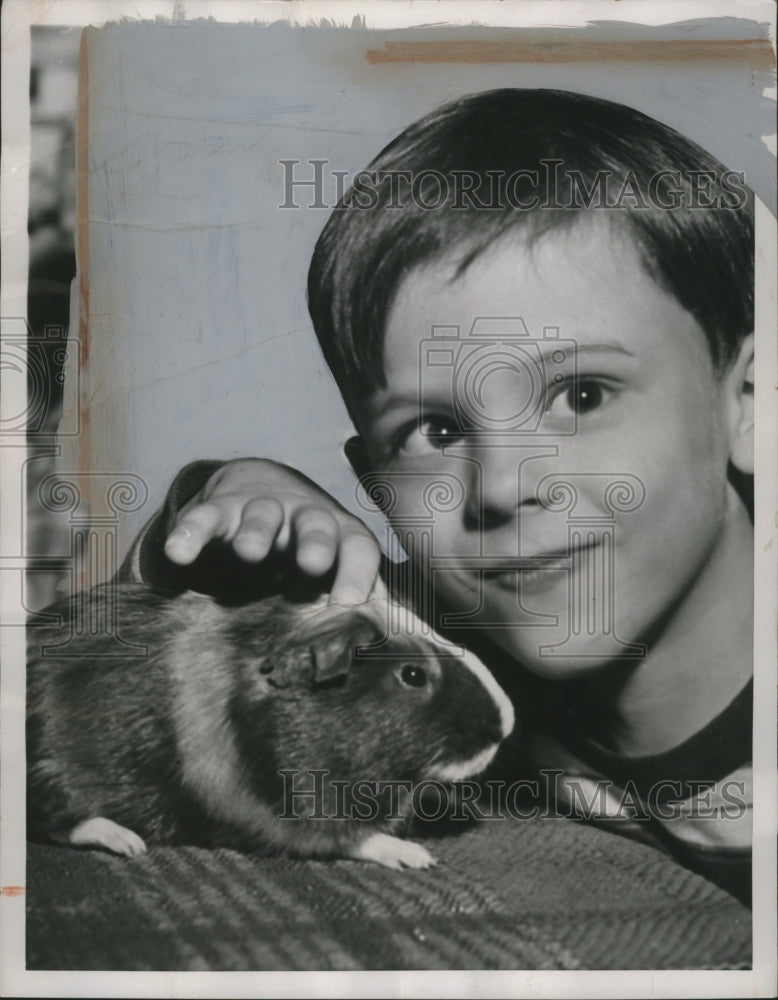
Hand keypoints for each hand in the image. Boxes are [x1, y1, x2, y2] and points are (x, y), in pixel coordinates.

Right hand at [163, 459, 381, 604]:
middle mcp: (305, 517)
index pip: (358, 547)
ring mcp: (262, 509)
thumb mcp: (331, 572)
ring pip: (262, 515)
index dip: (358, 572)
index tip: (352, 603)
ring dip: (258, 532)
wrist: (260, 491)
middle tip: (313, 564)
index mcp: (339, 535)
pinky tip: (177, 552)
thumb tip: (379, 641)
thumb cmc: (304, 549)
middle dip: (316, 543)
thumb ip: (350, 600)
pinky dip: (190, 533)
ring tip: (249, 552)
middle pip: (316, 525)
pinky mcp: (220, 509)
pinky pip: (204, 517)